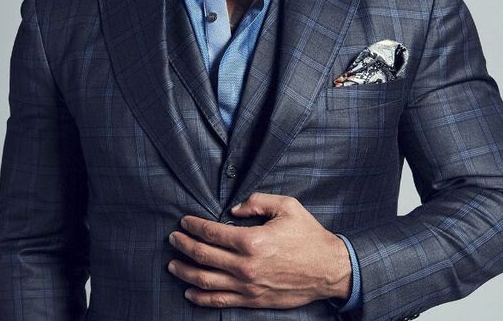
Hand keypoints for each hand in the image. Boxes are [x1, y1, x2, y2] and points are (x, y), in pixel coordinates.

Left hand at [167, 192, 351, 308]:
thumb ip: (257, 201)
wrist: (329, 269)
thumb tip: (234, 209)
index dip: (194, 226)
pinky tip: (190, 290)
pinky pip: (220, 302)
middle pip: (203, 256)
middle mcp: (246, 266)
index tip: (184, 221)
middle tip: (173, 238)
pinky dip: (201, 297)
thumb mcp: (287, 206)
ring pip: (206, 281)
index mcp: (252, 240)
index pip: (212, 233)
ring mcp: (248, 286)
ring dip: (185, 271)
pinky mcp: (253, 300)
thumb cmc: (308, 236)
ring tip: (173, 264)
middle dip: (184, 245)